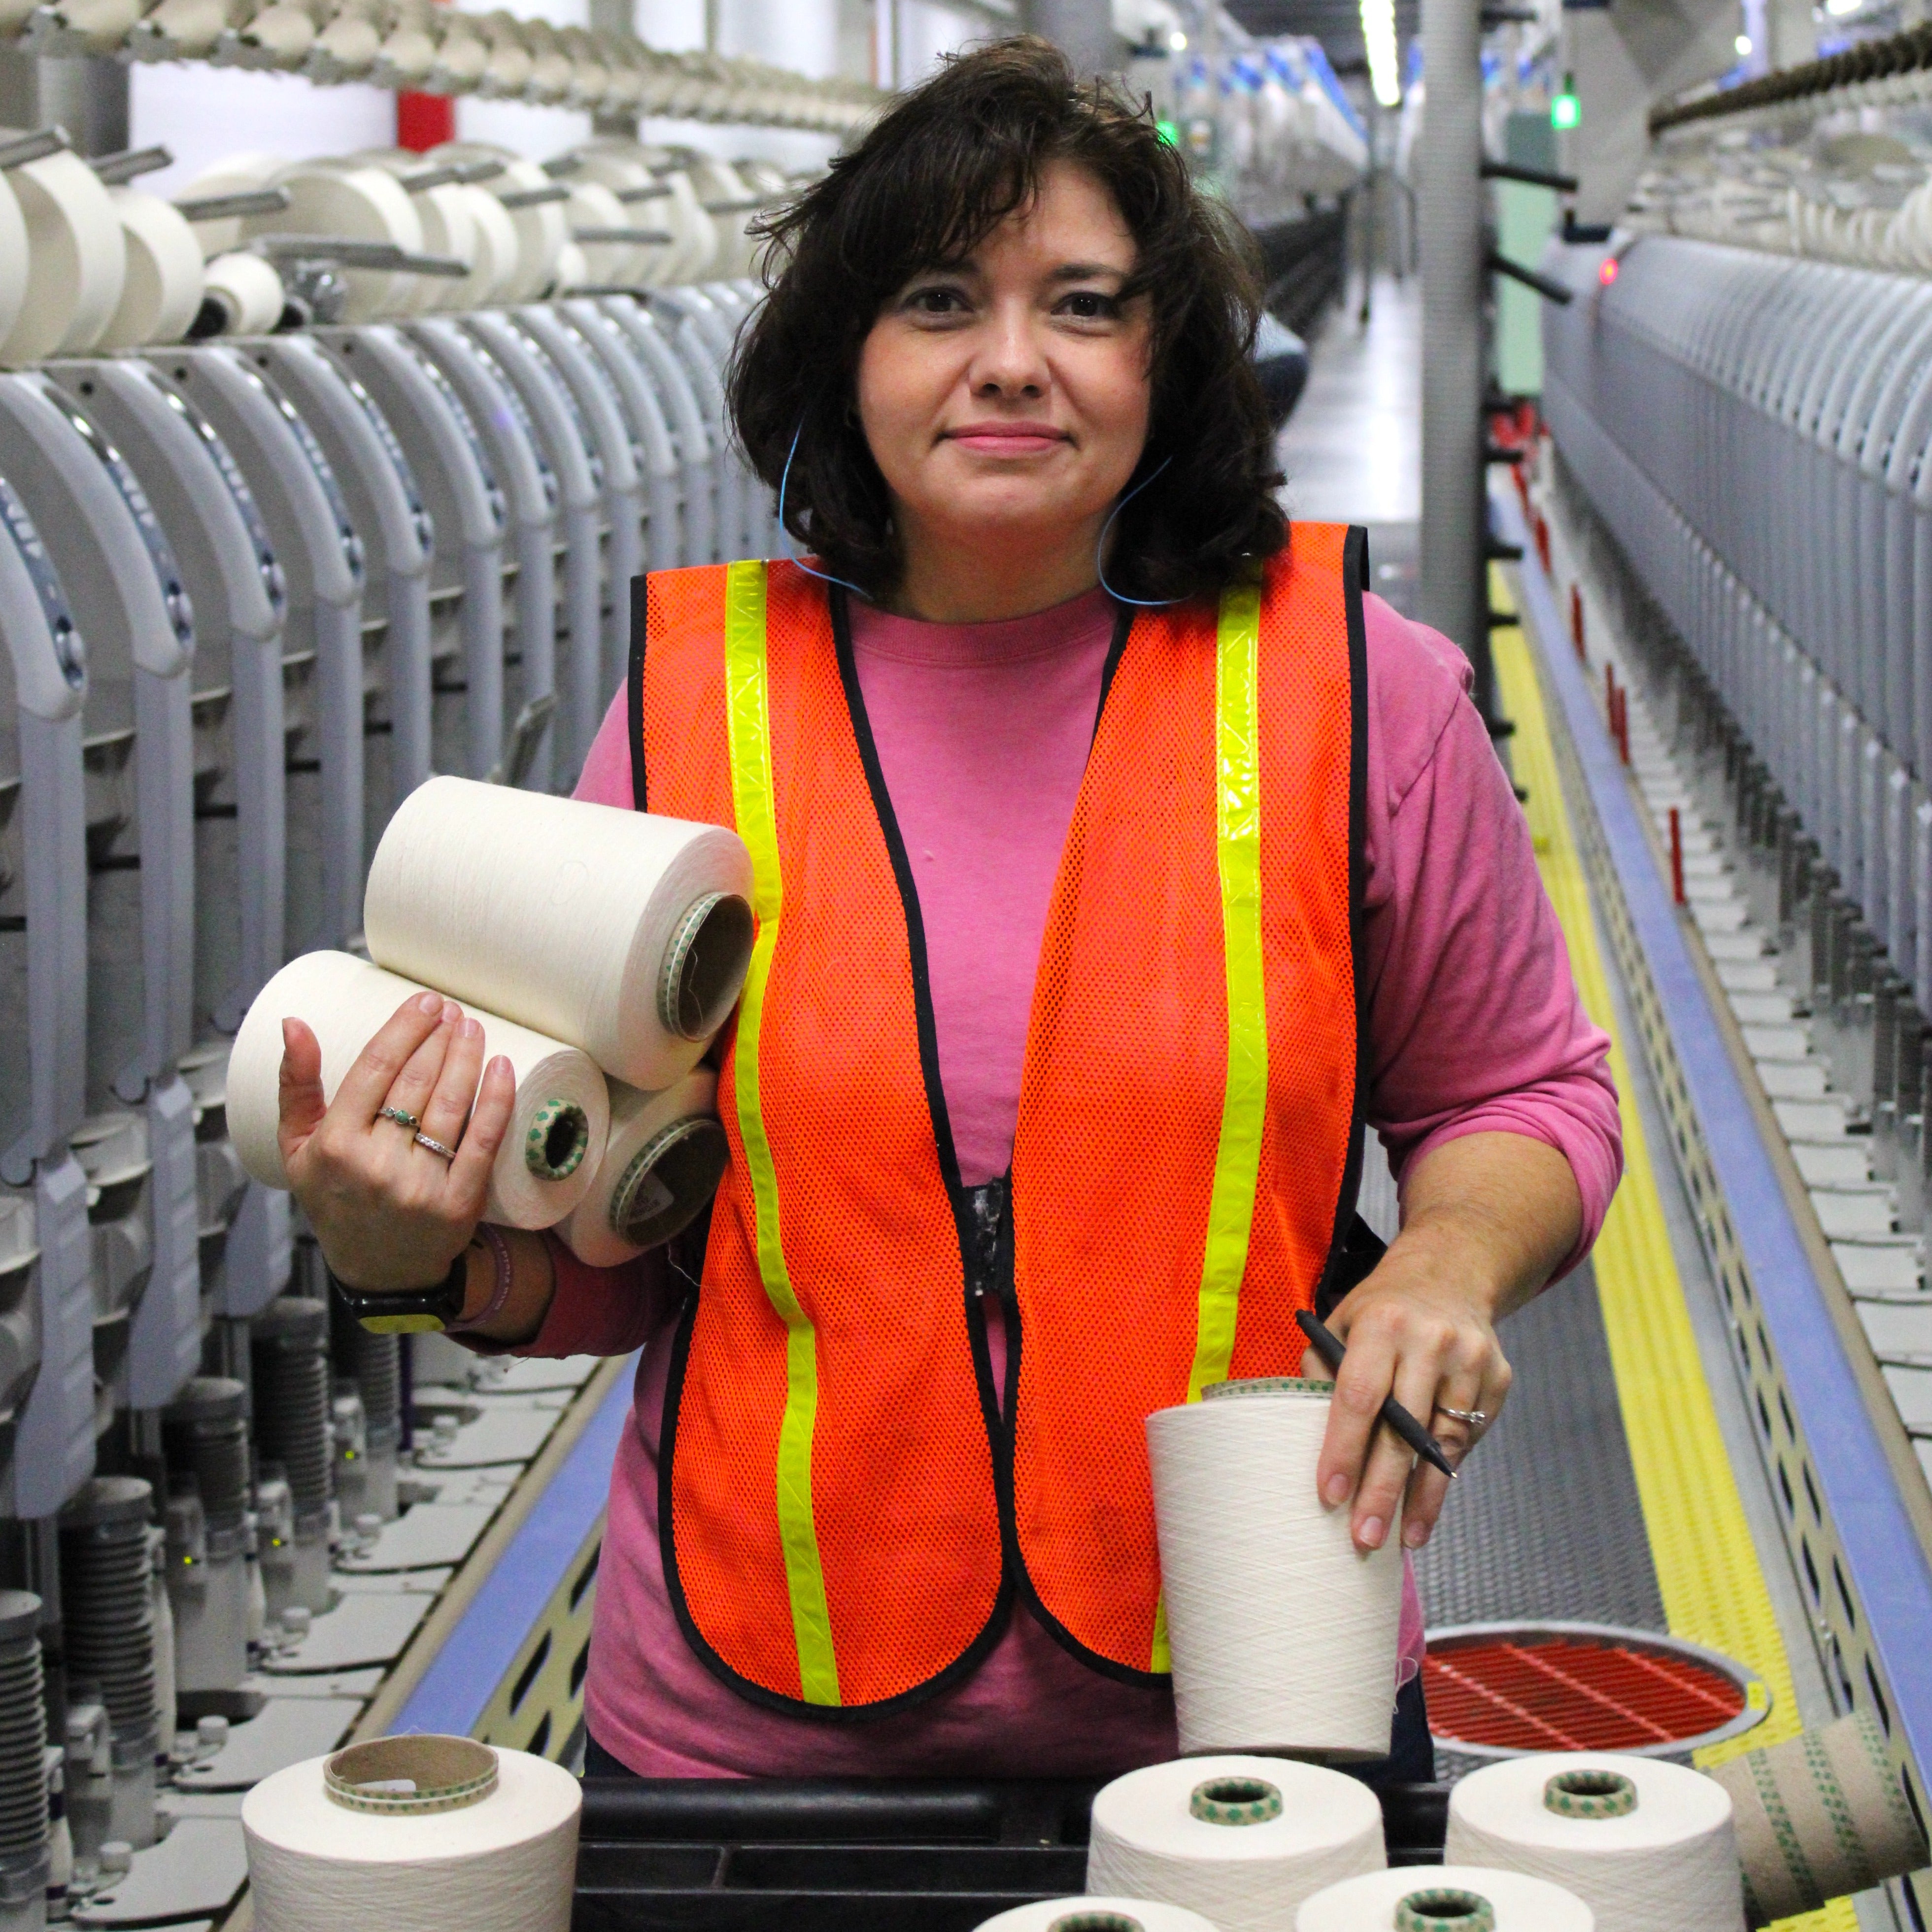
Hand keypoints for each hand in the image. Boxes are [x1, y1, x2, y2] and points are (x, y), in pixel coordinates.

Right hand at [278, 989, 516, 1292]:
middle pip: (416, 1082)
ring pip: (450, 1104)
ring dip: (467, 1058)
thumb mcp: (297, 1149)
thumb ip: (295, 1085)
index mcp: (334, 1146)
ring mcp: (419, 1184)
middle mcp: (375, 1164)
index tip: (424, 1002)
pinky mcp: (457, 1202)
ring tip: (473, 1028)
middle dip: (439, 1038)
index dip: (404, 1029)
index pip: (374, 1070)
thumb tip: (295, 1023)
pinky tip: (502, 1067)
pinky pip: (483, 1141)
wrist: (378, 1272)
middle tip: (452, 1010)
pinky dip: (496, 1100)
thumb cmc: (336, 1199)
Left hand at [1315, 1240, 1512, 1554]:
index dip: (1343, 1450)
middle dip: (1383, 1490)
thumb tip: (1303, 1438)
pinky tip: (1427, 1503)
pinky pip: (1469, 1439)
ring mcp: (1471, 1361)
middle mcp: (1431, 1342)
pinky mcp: (1498, 1380)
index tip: (1330, 1496)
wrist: (1449, 1276)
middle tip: (1364, 1537)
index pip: (1358, 1397)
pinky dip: (1446, 1474)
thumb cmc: (1379, 1312)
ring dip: (1423, 1496)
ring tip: (1402, 1537)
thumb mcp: (1339, 1324)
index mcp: (1382, 1325)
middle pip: (1403, 1430)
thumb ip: (1321, 1374)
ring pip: (1444, 1444)